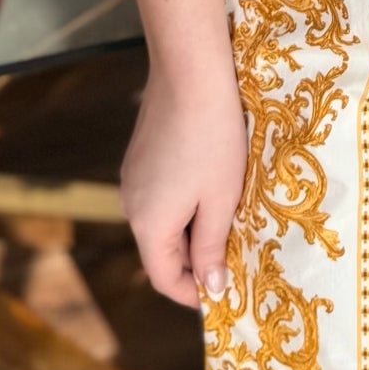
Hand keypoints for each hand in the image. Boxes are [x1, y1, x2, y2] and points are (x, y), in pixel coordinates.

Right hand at [120, 73, 248, 308]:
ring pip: (163, 220)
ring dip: (194, 228)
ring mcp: (133, 177)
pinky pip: (161, 194)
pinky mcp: (141, 155)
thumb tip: (210, 288)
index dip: (193, 294)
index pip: (164, 278)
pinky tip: (215, 185)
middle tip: (238, 256)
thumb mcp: (221, 199)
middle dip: (197, 259)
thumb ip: (212, 247)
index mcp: (147, 224)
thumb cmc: (213, 139)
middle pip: (162, 249)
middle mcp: (130, 204)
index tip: (224, 297)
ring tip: (232, 219)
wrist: (190, 72)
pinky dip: (186, 202)